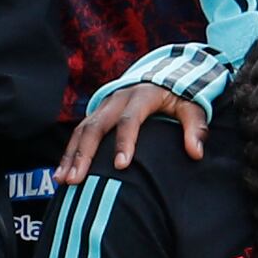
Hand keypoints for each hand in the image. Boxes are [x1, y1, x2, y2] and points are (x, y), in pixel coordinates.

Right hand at [57, 80, 207, 179]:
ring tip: (63, 181)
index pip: (129, 120)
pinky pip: (77, 134)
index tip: (121, 166)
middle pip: (95, 126)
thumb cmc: (178, 97)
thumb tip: (196, 153)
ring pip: (81, 131)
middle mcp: (117, 99)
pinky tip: (61, 173)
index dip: (125, 142)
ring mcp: (103, 106)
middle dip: (84, 154)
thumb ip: (196, 127)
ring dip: (70, 156)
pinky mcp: (95, 114)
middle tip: (77, 179)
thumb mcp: (192, 106)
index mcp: (141, 96)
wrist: (161, 77)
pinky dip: (68, 154)